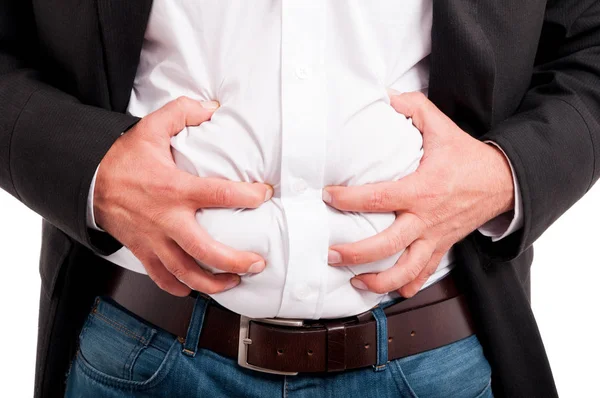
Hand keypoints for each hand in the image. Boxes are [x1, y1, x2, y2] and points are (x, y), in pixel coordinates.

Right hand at [94, 97, 272, 296]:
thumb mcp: (151, 127)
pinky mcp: (143, 251)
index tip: (264, 194)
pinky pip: (162, 278)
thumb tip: (213, 108)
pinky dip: (180, 288)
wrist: (88, 181)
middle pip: (206, 250)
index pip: (220, 194)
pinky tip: (195, 288)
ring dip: (213, 283)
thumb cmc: (124, 158)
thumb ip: (183, 113)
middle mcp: (166, 219)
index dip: (248, 196)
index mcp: (174, 188)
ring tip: (234, 281)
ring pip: (186, 273)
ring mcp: (154, 240)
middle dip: (236, 261)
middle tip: (258, 263)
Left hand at [323, 92, 514, 296]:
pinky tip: (388, 292)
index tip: (328, 196)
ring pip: (406, 270)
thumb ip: (411, 108)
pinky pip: (425, 274)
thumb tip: (383, 95)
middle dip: (356, 253)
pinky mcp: (442, 247)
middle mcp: (426, 219)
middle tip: (331, 254)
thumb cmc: (467, 156)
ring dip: (378, 280)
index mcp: (422, 189)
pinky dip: (407, 286)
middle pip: (387, 244)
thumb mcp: (441, 126)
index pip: (378, 199)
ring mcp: (434, 237)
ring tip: (354, 282)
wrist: (502, 181)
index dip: (349, 200)